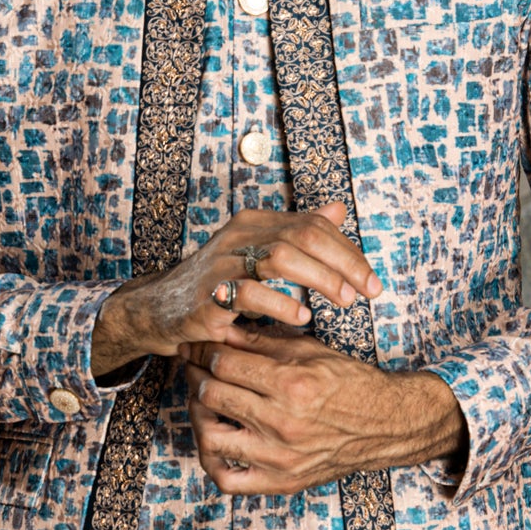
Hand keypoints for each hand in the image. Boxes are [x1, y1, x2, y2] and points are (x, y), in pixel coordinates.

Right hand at [91, 202, 382, 371]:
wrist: (159, 310)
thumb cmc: (216, 285)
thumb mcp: (258, 253)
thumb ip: (298, 232)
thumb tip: (338, 210)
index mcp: (254, 223)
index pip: (312, 225)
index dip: (348, 251)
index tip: (370, 281)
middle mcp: (238, 237)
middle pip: (303, 236)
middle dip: (343, 263)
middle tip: (367, 292)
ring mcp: (221, 264)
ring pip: (280, 257)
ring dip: (320, 280)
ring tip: (344, 301)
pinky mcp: (208, 296)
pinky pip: (249, 294)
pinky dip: (281, 305)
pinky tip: (302, 318)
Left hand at [180, 322, 465, 496]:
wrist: (386, 424)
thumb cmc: (349, 383)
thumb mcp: (309, 351)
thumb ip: (261, 342)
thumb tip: (219, 330)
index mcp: (292, 384)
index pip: (224, 363)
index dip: (205, 351)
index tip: (199, 348)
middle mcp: (283, 422)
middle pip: (213, 395)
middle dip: (197, 376)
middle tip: (196, 369)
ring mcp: (280, 457)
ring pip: (211, 437)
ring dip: (199, 416)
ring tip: (203, 403)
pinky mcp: (281, 481)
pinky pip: (228, 481)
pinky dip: (212, 462)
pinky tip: (214, 442)